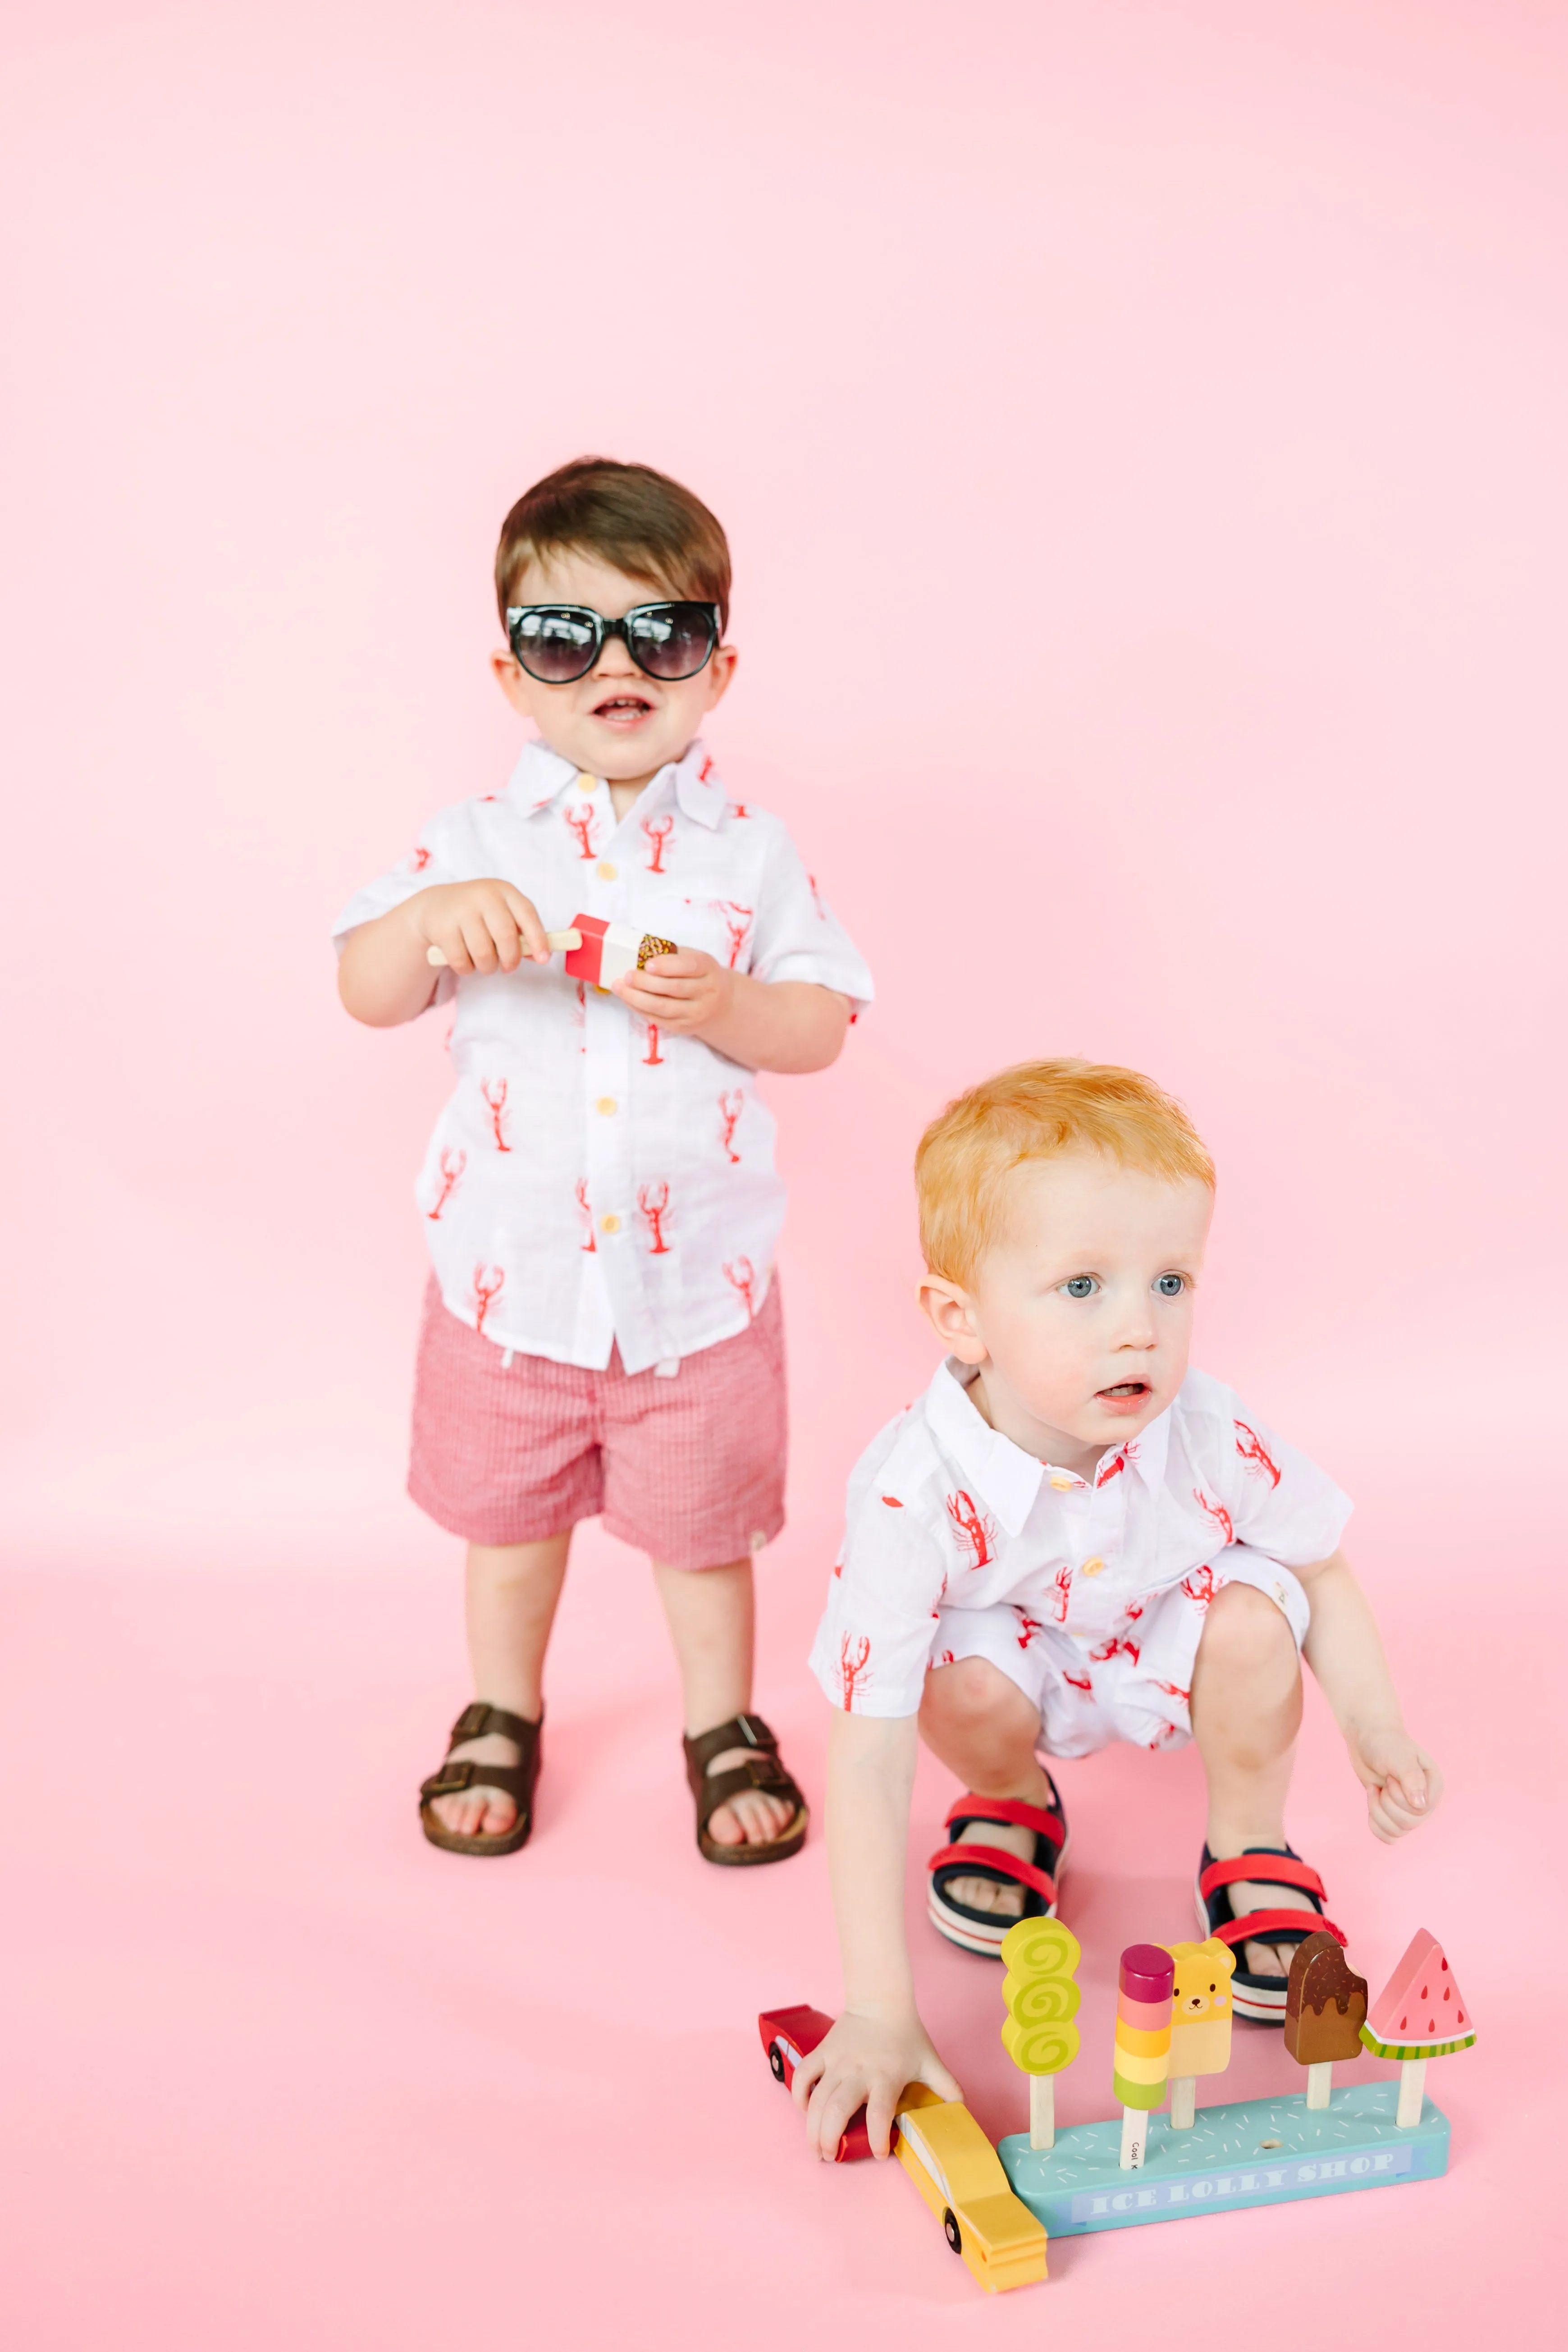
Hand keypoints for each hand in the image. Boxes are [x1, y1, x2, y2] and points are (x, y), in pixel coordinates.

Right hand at [409, 880, 549, 975]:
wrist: (436, 905)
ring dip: (488, 967)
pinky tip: (465, 960)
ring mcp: (460, 910)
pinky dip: (467, 969)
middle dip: (510, 960)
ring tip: (485, 962)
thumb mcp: (501, 913)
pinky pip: (461, 961)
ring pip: (484, 954)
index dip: (538, 939)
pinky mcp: (442, 927)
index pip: (527, 914)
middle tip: (508, 967)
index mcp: (504, 891)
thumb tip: (540, 956)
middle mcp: (483, 896)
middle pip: (506, 937)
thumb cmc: (478, 913)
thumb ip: (521, 932)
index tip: (544, 959)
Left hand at [611, 948, 733, 1036]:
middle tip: (627, 975)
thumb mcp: (694, 959)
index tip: (648, 964)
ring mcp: (696, 1012)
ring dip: (637, 998)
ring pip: (664, 1007)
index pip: (689, 966)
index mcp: (708, 968)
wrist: (721, 1004)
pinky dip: (640, 1009)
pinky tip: (628, 999)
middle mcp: (707, 992)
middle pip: (674, 988)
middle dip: (646, 982)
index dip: (667, 965)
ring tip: (620, 987)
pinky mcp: (685, 1027)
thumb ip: (672, 956)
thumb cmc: (699, 975)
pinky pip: (659, 1019)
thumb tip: (639, 952)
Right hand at [791, 2010, 961, 2162]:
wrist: (881, 1999)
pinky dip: (799, 2095)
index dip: (876, 2138)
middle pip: (837, 2110)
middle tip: (831, 2157)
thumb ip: (947, 2088)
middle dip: (830, 2140)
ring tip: (816, 2149)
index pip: (879, 2113)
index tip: (879, 2154)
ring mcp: (837, 2061)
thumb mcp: (930, 2061)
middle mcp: (859, 2071)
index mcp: (886, 2076)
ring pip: (817, 2099)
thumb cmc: (906, 2034)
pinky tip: (804, 2111)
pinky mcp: (823, 2052)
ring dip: (812, 2128)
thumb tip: (962, 2113)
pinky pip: (803, 2075)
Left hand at [1347, 1724, 1443, 1842]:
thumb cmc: (1384, 1743)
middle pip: (1409, 1824)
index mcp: (1433, 1786)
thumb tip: (1421, 1806)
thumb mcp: (1397, 1756)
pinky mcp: (1393, 1813)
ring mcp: (1409, 1809)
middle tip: (1383, 1783)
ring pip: (1397, 1831)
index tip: (1391, 1776)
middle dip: (1386, 1804)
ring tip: (1375, 1790)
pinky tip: (1372, 1802)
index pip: (1420, 1811)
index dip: (1398, 1797)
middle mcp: (1425, 1800)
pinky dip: (1376, 1825)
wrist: (1366, 1738)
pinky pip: (1389, 1836)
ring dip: (1377, 1811)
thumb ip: (1410, 1778)